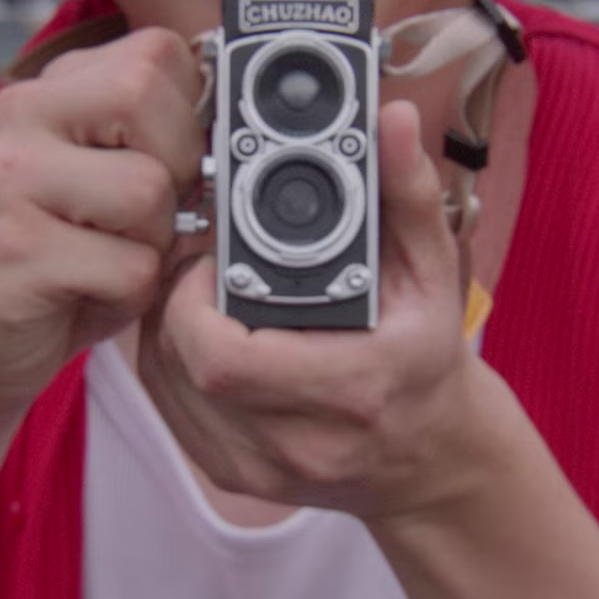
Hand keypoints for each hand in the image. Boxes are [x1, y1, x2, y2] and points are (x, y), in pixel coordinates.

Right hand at [0, 28, 207, 421]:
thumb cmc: (56, 263)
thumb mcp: (106, 182)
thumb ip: (158, 137)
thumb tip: (242, 119)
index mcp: (48, 90)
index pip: (158, 50)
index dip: (189, 112)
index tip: (163, 162)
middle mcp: (20, 114)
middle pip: (148, 95)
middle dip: (175, 168)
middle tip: (136, 218)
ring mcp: (11, 178)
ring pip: (147, 188)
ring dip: (151, 244)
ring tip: (103, 259)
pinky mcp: (17, 248)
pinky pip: (132, 265)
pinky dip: (129, 294)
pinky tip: (83, 294)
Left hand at [135, 95, 491, 523]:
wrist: (431, 460)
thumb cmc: (426, 359)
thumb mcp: (433, 273)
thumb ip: (408, 193)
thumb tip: (392, 121)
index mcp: (354, 389)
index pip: (226, 358)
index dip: (196, 299)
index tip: (212, 257)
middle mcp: (303, 442)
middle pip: (185, 366)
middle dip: (175, 303)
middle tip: (200, 264)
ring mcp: (262, 468)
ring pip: (164, 386)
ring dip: (165, 328)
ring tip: (195, 289)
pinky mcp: (233, 477)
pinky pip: (168, 410)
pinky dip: (167, 362)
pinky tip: (193, 331)